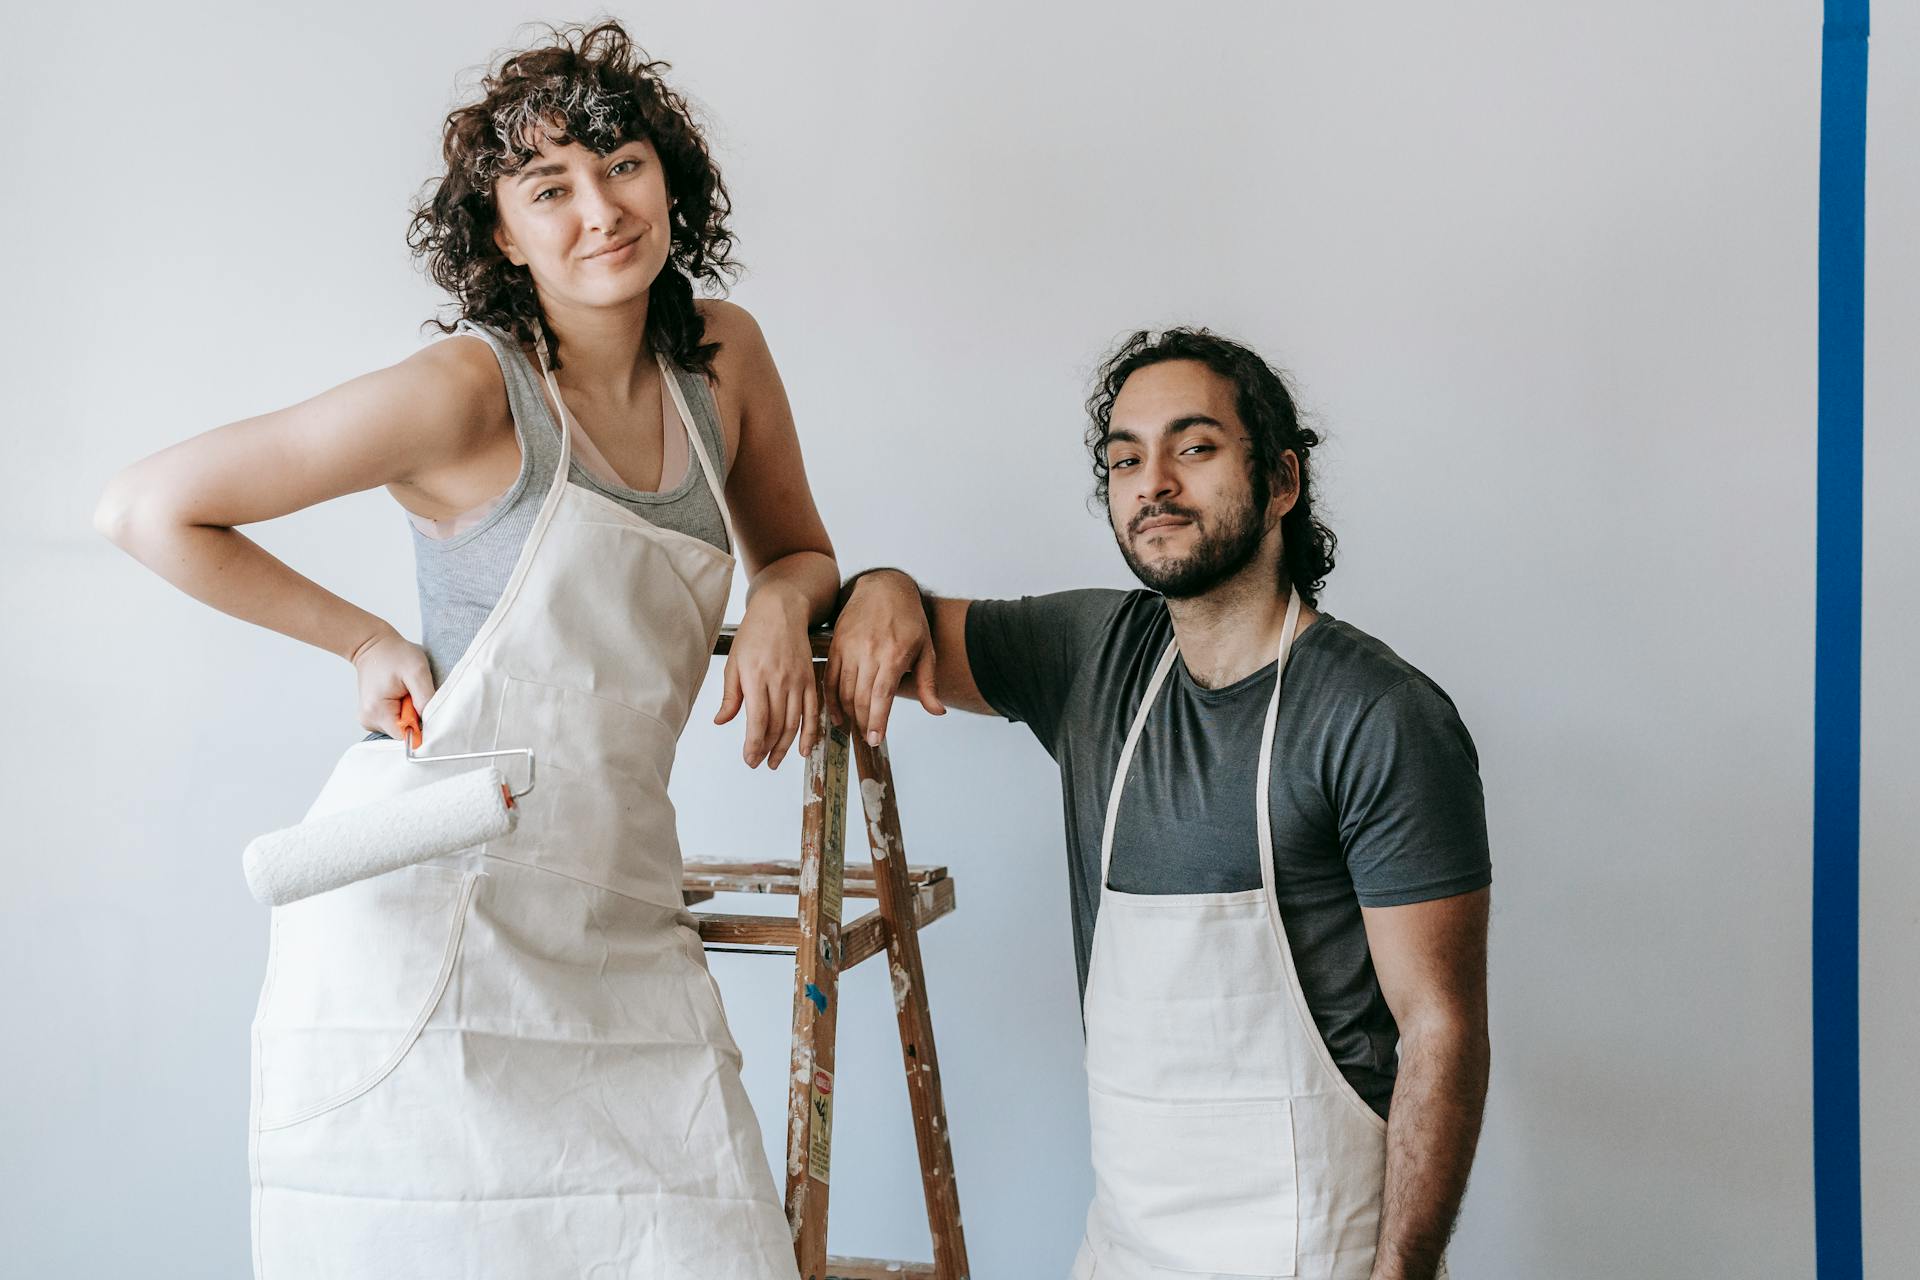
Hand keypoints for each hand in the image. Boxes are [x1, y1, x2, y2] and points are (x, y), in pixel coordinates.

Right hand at [350, 628, 434, 742]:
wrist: (373, 645)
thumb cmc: (394, 654)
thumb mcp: (417, 671)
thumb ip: (425, 698)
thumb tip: (430, 723)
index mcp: (377, 712)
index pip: (405, 736)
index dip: (420, 725)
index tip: (423, 707)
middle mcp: (368, 720)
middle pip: (402, 732)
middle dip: (414, 716)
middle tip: (413, 693)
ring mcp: (369, 719)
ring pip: (400, 727)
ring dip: (409, 712)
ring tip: (405, 691)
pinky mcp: (373, 716)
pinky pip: (395, 721)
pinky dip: (403, 710)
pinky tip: (400, 694)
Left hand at [714, 586, 817, 768]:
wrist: (781, 609)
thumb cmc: (754, 633)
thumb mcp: (734, 662)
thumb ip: (730, 695)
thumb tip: (721, 721)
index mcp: (757, 677)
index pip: (758, 721)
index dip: (754, 745)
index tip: (749, 759)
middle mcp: (779, 681)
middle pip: (777, 726)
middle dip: (767, 749)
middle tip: (759, 763)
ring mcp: (797, 681)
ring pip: (794, 723)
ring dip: (785, 746)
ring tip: (775, 761)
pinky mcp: (810, 680)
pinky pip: (812, 712)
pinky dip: (810, 733)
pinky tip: (804, 749)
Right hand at [824, 570, 944, 745]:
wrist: (884, 587)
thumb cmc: (909, 619)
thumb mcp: (926, 649)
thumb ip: (929, 683)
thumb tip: (937, 711)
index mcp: (894, 655)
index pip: (881, 696)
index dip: (876, 721)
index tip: (875, 739)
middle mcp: (869, 652)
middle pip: (860, 698)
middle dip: (863, 722)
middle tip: (867, 736)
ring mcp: (850, 647)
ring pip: (843, 690)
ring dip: (847, 713)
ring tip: (855, 726)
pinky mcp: (836, 644)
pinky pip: (830, 678)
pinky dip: (831, 699)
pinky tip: (836, 713)